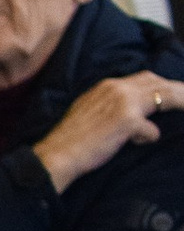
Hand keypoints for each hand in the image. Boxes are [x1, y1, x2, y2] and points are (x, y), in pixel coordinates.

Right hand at [31, 70, 183, 191]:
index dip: (162, 85)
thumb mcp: (90, 111)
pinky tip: (139, 143)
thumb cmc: (72, 139)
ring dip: (179, 102)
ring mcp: (123, 103)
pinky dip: (149, 138)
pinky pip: (151, 130)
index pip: (144, 78)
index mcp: (107, 85)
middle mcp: (116, 88)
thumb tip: (136, 116)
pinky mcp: (127, 121)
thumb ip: (112, 106)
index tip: (174, 92)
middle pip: (157, 83)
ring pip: (163, 96)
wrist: (58, 153)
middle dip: (178, 90)